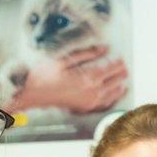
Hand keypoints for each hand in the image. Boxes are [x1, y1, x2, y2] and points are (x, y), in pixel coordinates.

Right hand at [6, 45, 128, 113]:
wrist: (32, 94)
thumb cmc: (44, 75)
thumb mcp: (65, 58)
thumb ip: (87, 53)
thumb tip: (104, 48)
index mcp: (88, 78)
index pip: (110, 69)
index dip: (118, 63)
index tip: (121, 58)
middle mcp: (92, 92)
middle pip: (114, 81)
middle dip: (120, 74)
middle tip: (125, 68)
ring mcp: (89, 102)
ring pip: (111, 94)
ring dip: (119, 86)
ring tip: (124, 81)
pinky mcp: (84, 108)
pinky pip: (104, 105)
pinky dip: (111, 99)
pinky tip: (113, 96)